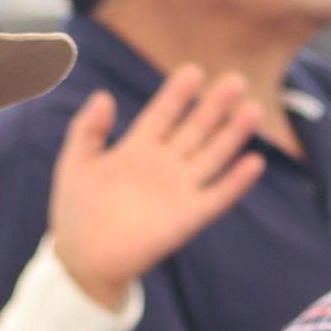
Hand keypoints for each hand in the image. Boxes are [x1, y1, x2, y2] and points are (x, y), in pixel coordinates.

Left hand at [48, 68, 264, 308]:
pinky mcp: (188, 217)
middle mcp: (163, 165)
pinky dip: (236, 182)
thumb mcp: (75, 163)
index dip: (177, 94)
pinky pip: (217, 196)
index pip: (163, 114)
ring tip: (252, 111)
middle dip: (214, 106)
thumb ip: (87, 129)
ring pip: (212, 156)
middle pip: (195, 129)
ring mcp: (178, 190)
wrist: (83, 260)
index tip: (193, 71)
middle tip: (235, 80)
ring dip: (233, 135)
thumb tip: (103, 95)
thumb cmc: (75, 213)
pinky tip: (254, 162)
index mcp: (137, 150)